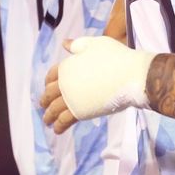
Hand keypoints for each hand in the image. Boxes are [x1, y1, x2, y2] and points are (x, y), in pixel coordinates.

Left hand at [40, 37, 155, 133]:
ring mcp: (72, 98)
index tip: (47, 87)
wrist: (131, 75)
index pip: (52, 75)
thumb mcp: (95, 44)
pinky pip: (65, 120)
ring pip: (55, 109)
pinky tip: (57, 130)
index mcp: (67, 66)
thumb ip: (78, 45)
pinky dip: (60, 126)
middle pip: (50, 93)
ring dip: (49, 116)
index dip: (48, 81)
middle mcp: (65, 83)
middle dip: (45, 100)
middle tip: (42, 106)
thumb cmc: (116, 57)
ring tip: (47, 122)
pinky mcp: (81, 112)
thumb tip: (64, 43)